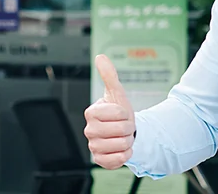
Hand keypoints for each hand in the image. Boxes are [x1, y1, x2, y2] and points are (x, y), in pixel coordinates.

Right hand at [84, 54, 136, 169]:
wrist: (123, 132)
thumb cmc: (119, 112)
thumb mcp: (116, 93)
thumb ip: (109, 75)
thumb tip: (100, 57)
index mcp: (91, 113)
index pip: (119, 114)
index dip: (126, 114)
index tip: (121, 114)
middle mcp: (89, 130)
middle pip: (122, 131)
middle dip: (128, 128)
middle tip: (123, 127)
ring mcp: (93, 146)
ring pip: (122, 145)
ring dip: (128, 141)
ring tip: (122, 136)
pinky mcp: (99, 160)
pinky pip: (119, 160)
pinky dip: (125, 155)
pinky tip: (121, 149)